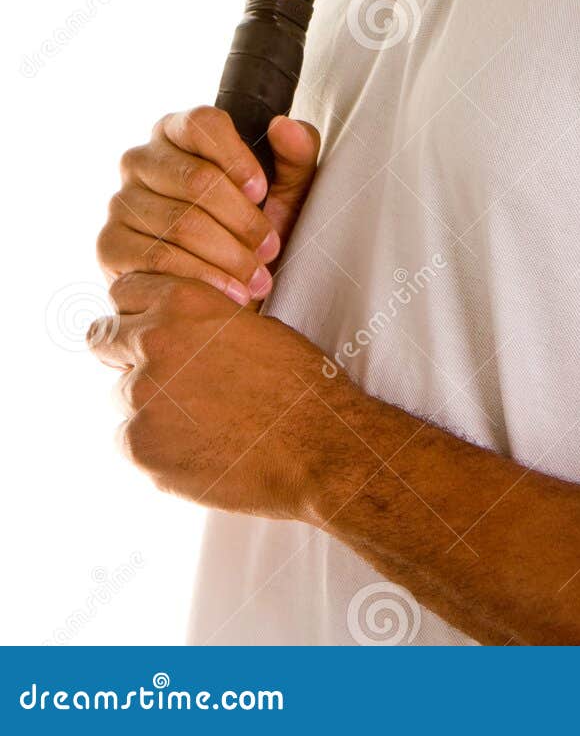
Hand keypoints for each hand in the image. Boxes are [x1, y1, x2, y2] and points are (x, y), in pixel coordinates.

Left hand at [88, 273, 361, 518]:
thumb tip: (167, 328)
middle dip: (123, 353)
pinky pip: (129, 440)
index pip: (125, 291)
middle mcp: (155, 339)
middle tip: (161, 375)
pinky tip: (198, 447)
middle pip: (103, 338)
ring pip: (121, 394)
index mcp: (184, 300)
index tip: (148, 328)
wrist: (317, 445)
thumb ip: (197, 321)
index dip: (137, 311)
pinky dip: (155, 445)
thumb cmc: (296, 383)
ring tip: (199, 419)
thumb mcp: (248, 325)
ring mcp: (143, 394)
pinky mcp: (140, 445)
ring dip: (147, 404)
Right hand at [96, 106, 320, 306]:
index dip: (236, 157)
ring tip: (257, 278)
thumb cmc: (252, 227)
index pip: (202, 123)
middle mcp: (141, 159)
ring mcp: (120, 201)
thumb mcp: (287, 190)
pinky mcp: (109, 244)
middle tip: (270, 249)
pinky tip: (228, 293)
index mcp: (178, 131)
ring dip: (228, 256)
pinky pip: (157, 258)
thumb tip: (283, 126)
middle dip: (242, 220)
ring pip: (180, 222)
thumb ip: (297, 153)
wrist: (221, 285)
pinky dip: (201, 278)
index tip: (262, 191)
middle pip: (196, 178)